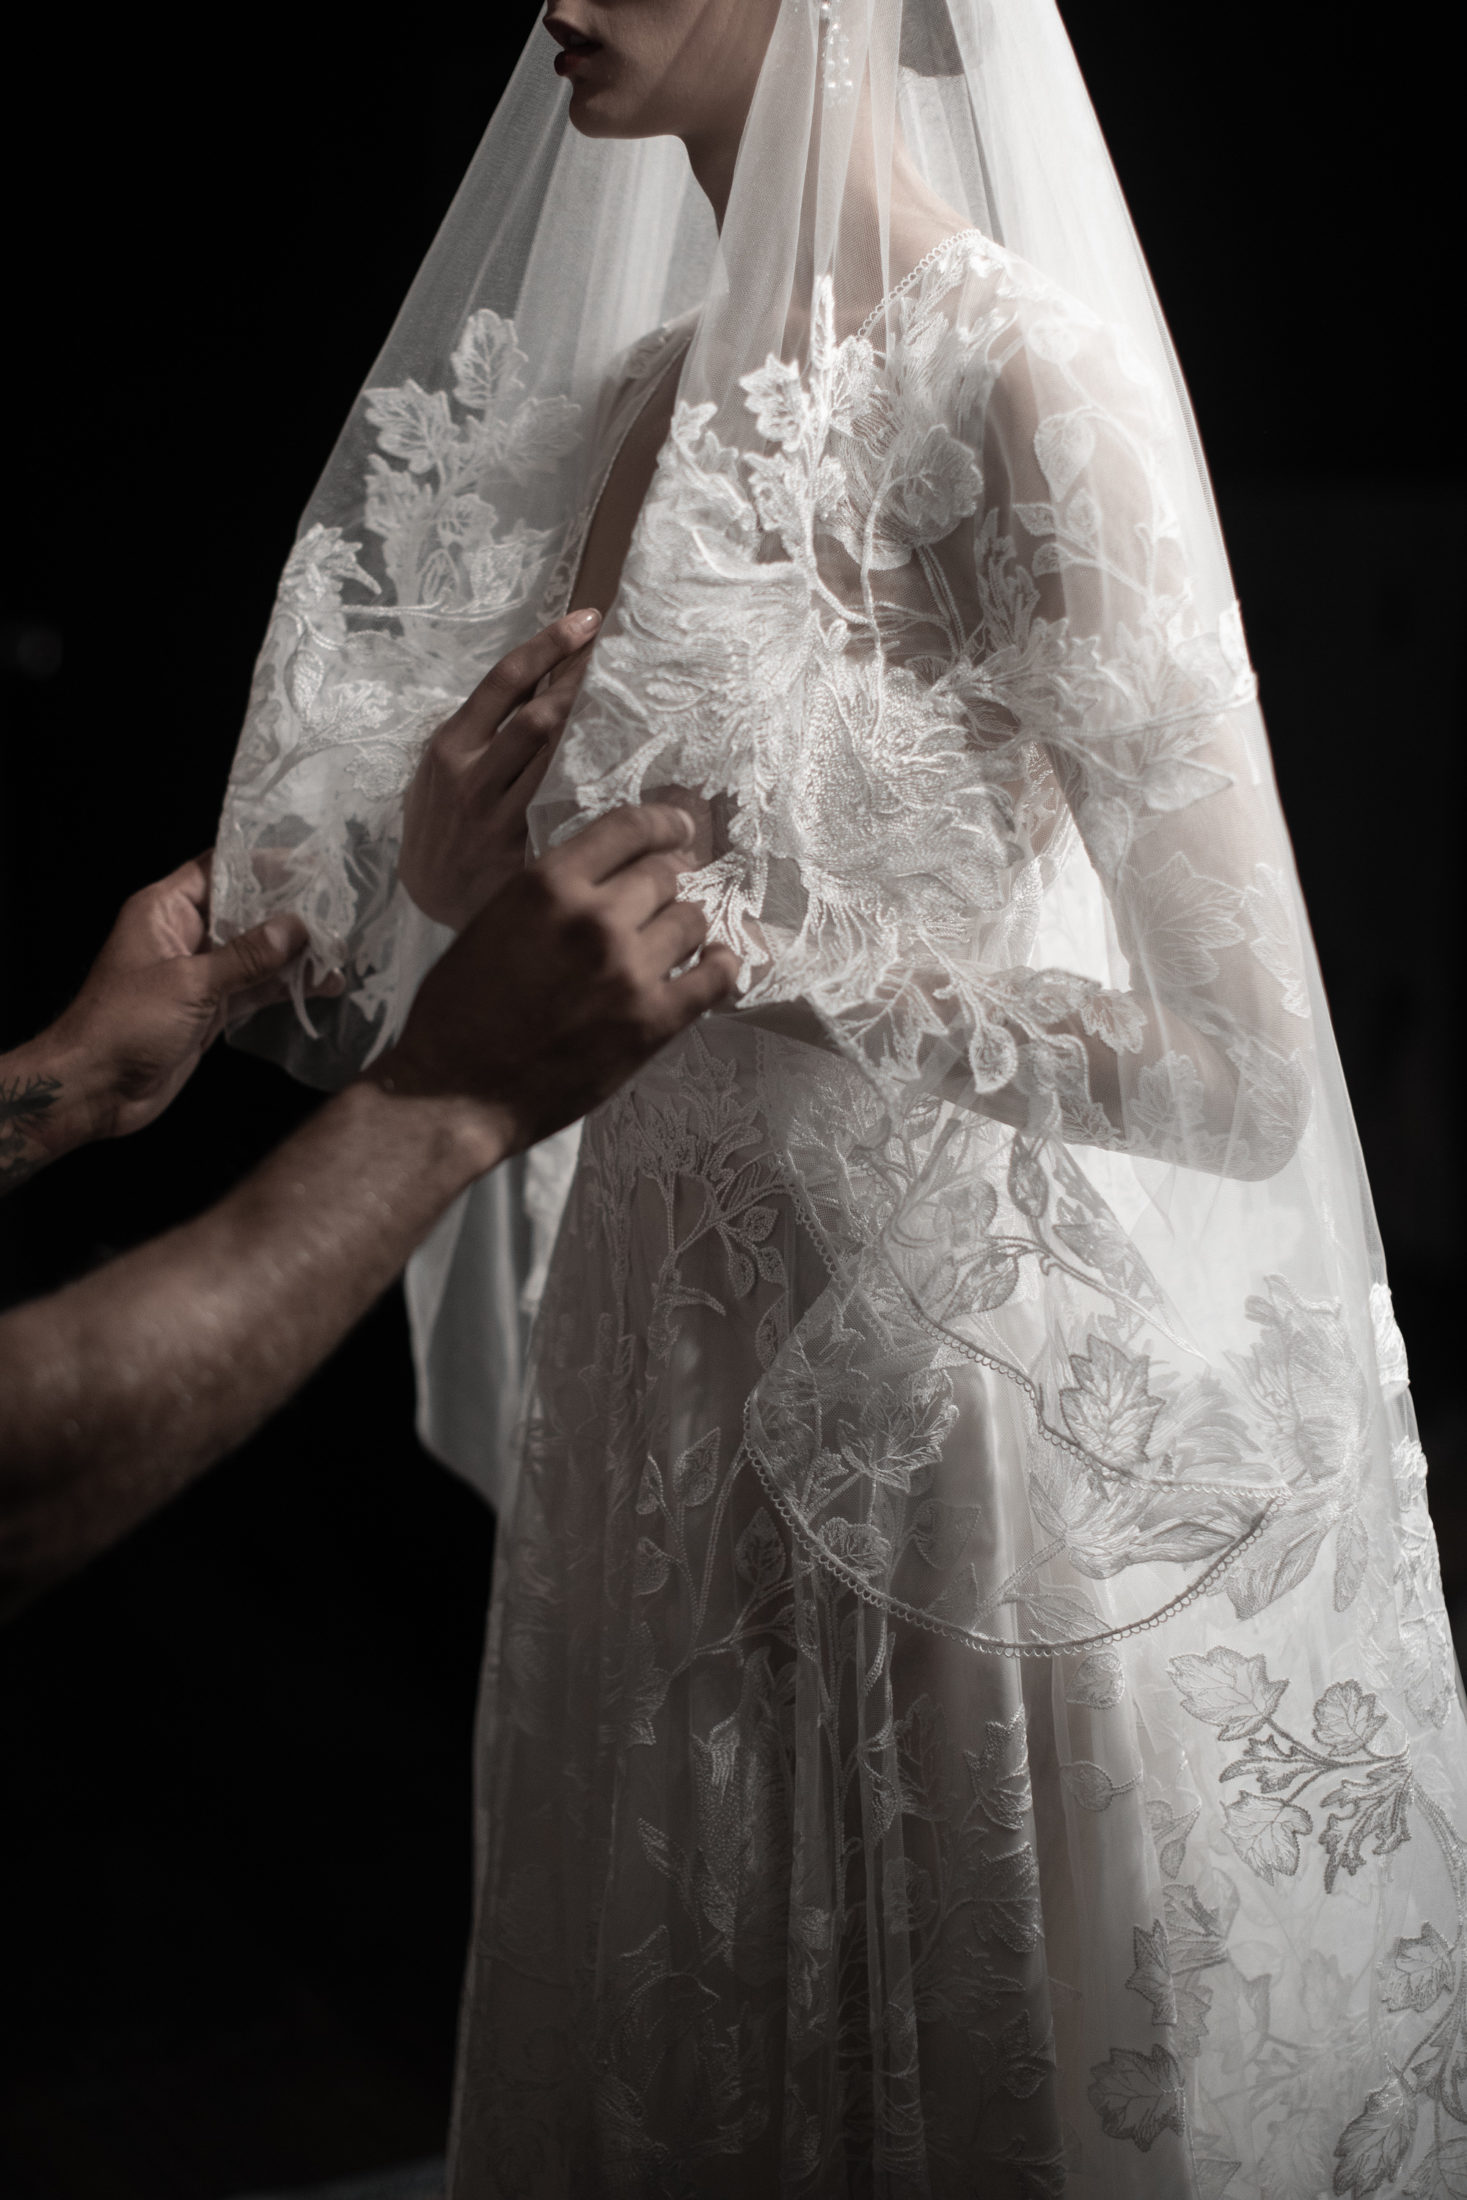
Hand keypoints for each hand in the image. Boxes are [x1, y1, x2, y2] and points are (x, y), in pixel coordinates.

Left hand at [37, 854, 337, 1146]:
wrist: (94, 1089)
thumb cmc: (125, 1023)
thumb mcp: (189, 983)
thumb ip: (246, 957)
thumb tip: (297, 927)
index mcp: (164, 910)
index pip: (219, 870)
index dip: (263, 864)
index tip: (310, 865)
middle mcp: (183, 935)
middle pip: (244, 911)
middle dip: (289, 911)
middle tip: (339, 909)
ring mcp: (198, 974)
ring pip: (254, 953)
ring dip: (295, 954)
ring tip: (342, 950)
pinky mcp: (210, 1009)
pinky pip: (254, 989)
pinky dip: (285, 987)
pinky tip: (324, 986)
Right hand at [372, 804, 738, 1155]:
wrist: (454, 1092)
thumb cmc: (459, 1012)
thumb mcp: (493, 923)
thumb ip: (550, 895)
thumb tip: (604, 878)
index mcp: (547, 886)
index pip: (628, 828)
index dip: (663, 824)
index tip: (678, 829)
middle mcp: (593, 919)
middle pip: (664, 876)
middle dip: (667, 884)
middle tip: (666, 898)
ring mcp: (628, 970)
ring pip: (691, 922)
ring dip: (684, 928)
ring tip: (672, 942)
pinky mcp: (652, 1021)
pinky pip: (714, 977)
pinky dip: (721, 966)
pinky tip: (716, 964)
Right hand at [397, 607, 601, 931]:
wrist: (428, 894)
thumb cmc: (443, 824)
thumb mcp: (442, 772)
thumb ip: (482, 734)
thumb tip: (542, 686)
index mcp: (450, 745)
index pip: (504, 680)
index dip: (549, 645)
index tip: (588, 621)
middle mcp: (469, 775)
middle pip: (538, 714)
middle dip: (584, 684)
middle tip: (624, 662)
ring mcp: (494, 814)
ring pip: (555, 758)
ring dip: (597, 729)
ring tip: (633, 709)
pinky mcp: (517, 848)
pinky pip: (563, 805)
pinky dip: (597, 782)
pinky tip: (628, 769)